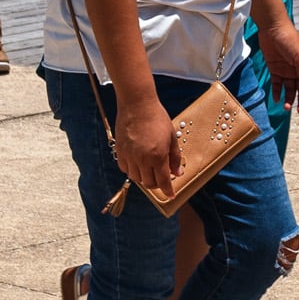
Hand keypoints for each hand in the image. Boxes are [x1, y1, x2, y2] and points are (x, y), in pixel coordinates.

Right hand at [113, 87, 181, 207]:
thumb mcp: (171, 137)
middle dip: (157, 184)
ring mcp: (130, 156)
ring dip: (144, 177)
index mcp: (158, 156)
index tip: (171, 194)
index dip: (168, 190)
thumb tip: (177, 172)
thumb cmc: (157, 118)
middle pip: (149, 183)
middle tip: (161, 178)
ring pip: (136, 178)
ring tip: (149, 169)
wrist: (137, 105)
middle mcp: (143, 159)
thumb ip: (175, 157)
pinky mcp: (120, 151)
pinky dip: (132, 170)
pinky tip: (137, 163)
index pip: (163, 181)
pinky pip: (125, 169)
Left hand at [261, 19, 298, 111]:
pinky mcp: (275, 70)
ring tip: (286, 107)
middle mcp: (298, 69)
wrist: (272, 28)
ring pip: (290, 89)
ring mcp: (286, 70)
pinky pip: (277, 85)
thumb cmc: (289, 39)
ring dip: (289, 99)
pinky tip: (276, 100)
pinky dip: (277, 93)